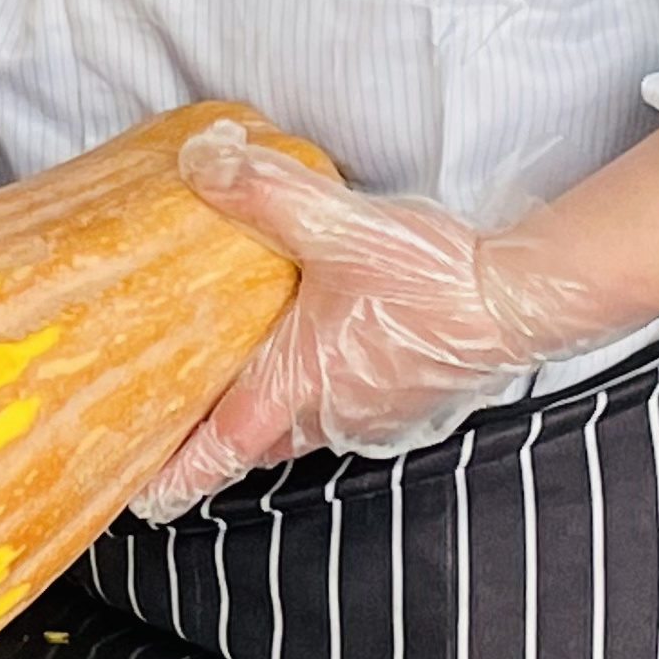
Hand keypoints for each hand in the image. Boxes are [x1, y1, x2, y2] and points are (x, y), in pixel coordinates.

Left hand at [131, 121, 638, 522]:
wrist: (519, 300)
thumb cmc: (433, 278)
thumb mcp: (337, 224)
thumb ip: (263, 191)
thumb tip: (200, 161)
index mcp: (297, 387)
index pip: (219, 448)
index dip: (175, 474)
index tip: (139, 497)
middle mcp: (328, 414)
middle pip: (250, 442)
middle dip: (209, 444)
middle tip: (167, 433)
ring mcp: (368, 412)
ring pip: (294, 427)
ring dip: (260, 417)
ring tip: (225, 390)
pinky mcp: (399, 397)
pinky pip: (335, 410)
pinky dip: (306, 396)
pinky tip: (306, 356)